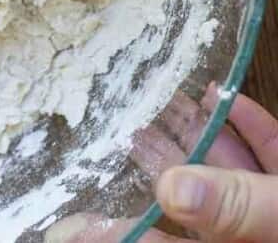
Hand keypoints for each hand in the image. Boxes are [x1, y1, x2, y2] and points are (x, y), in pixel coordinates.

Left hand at [46, 85, 277, 241]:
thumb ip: (236, 206)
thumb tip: (171, 189)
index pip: (157, 242)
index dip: (109, 232)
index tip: (64, 222)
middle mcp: (246, 233)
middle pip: (189, 197)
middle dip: (155, 161)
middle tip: (117, 129)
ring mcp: (273, 209)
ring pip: (227, 172)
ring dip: (197, 133)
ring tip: (160, 100)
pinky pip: (269, 157)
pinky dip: (248, 126)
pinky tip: (221, 94)